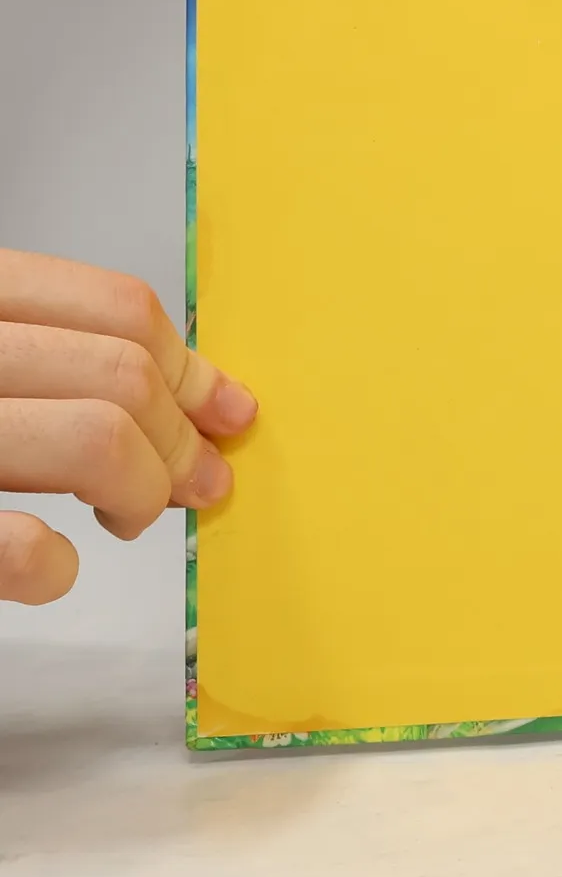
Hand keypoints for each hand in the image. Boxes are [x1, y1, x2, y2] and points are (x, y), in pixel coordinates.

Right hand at [0, 248, 254, 604]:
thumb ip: (54, 361)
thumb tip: (199, 399)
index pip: (116, 309)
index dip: (192, 366)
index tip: (226, 413)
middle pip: (122, 375)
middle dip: (179, 439)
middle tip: (194, 484)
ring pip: (98, 440)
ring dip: (141, 491)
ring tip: (124, 519)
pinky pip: (20, 544)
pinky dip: (53, 565)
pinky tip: (48, 566)